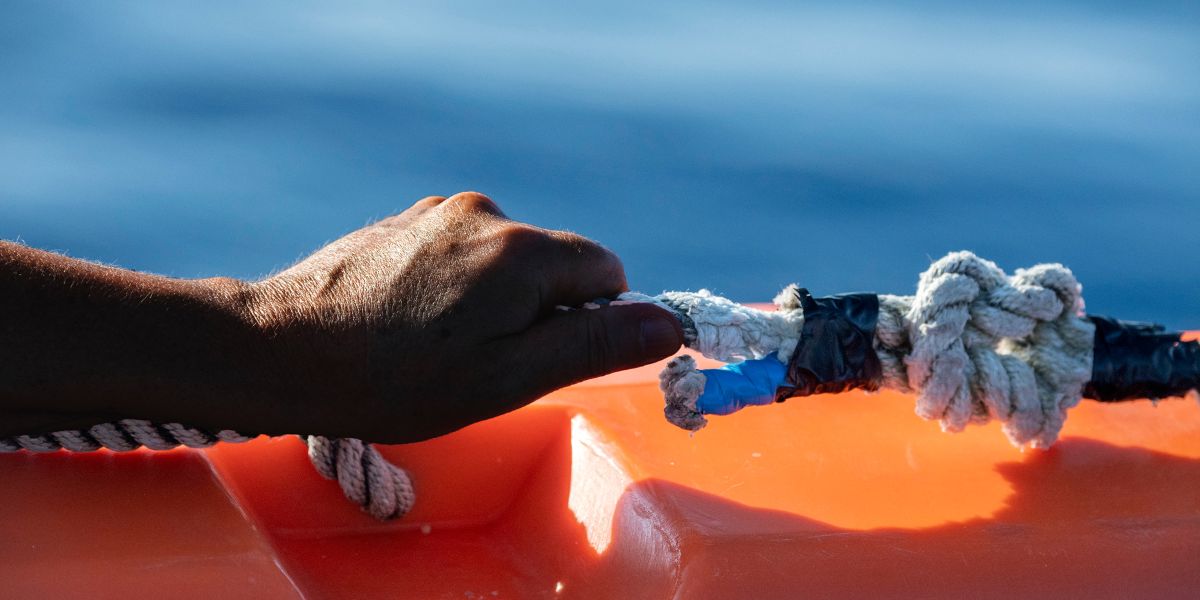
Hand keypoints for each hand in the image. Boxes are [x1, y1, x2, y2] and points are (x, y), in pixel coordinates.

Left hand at [245, 192, 682, 442]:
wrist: (278, 350)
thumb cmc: (396, 380)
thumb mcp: (507, 379)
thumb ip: (593, 346)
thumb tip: (670, 324)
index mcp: (524, 252)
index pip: (608, 275)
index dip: (594, 324)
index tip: (548, 361)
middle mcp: (488, 214)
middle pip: (556, 264)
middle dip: (541, 313)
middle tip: (486, 366)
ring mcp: (440, 213)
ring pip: (506, 260)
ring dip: (496, 302)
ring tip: (439, 349)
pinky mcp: (403, 222)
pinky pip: (461, 252)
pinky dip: (456, 287)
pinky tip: (411, 323)